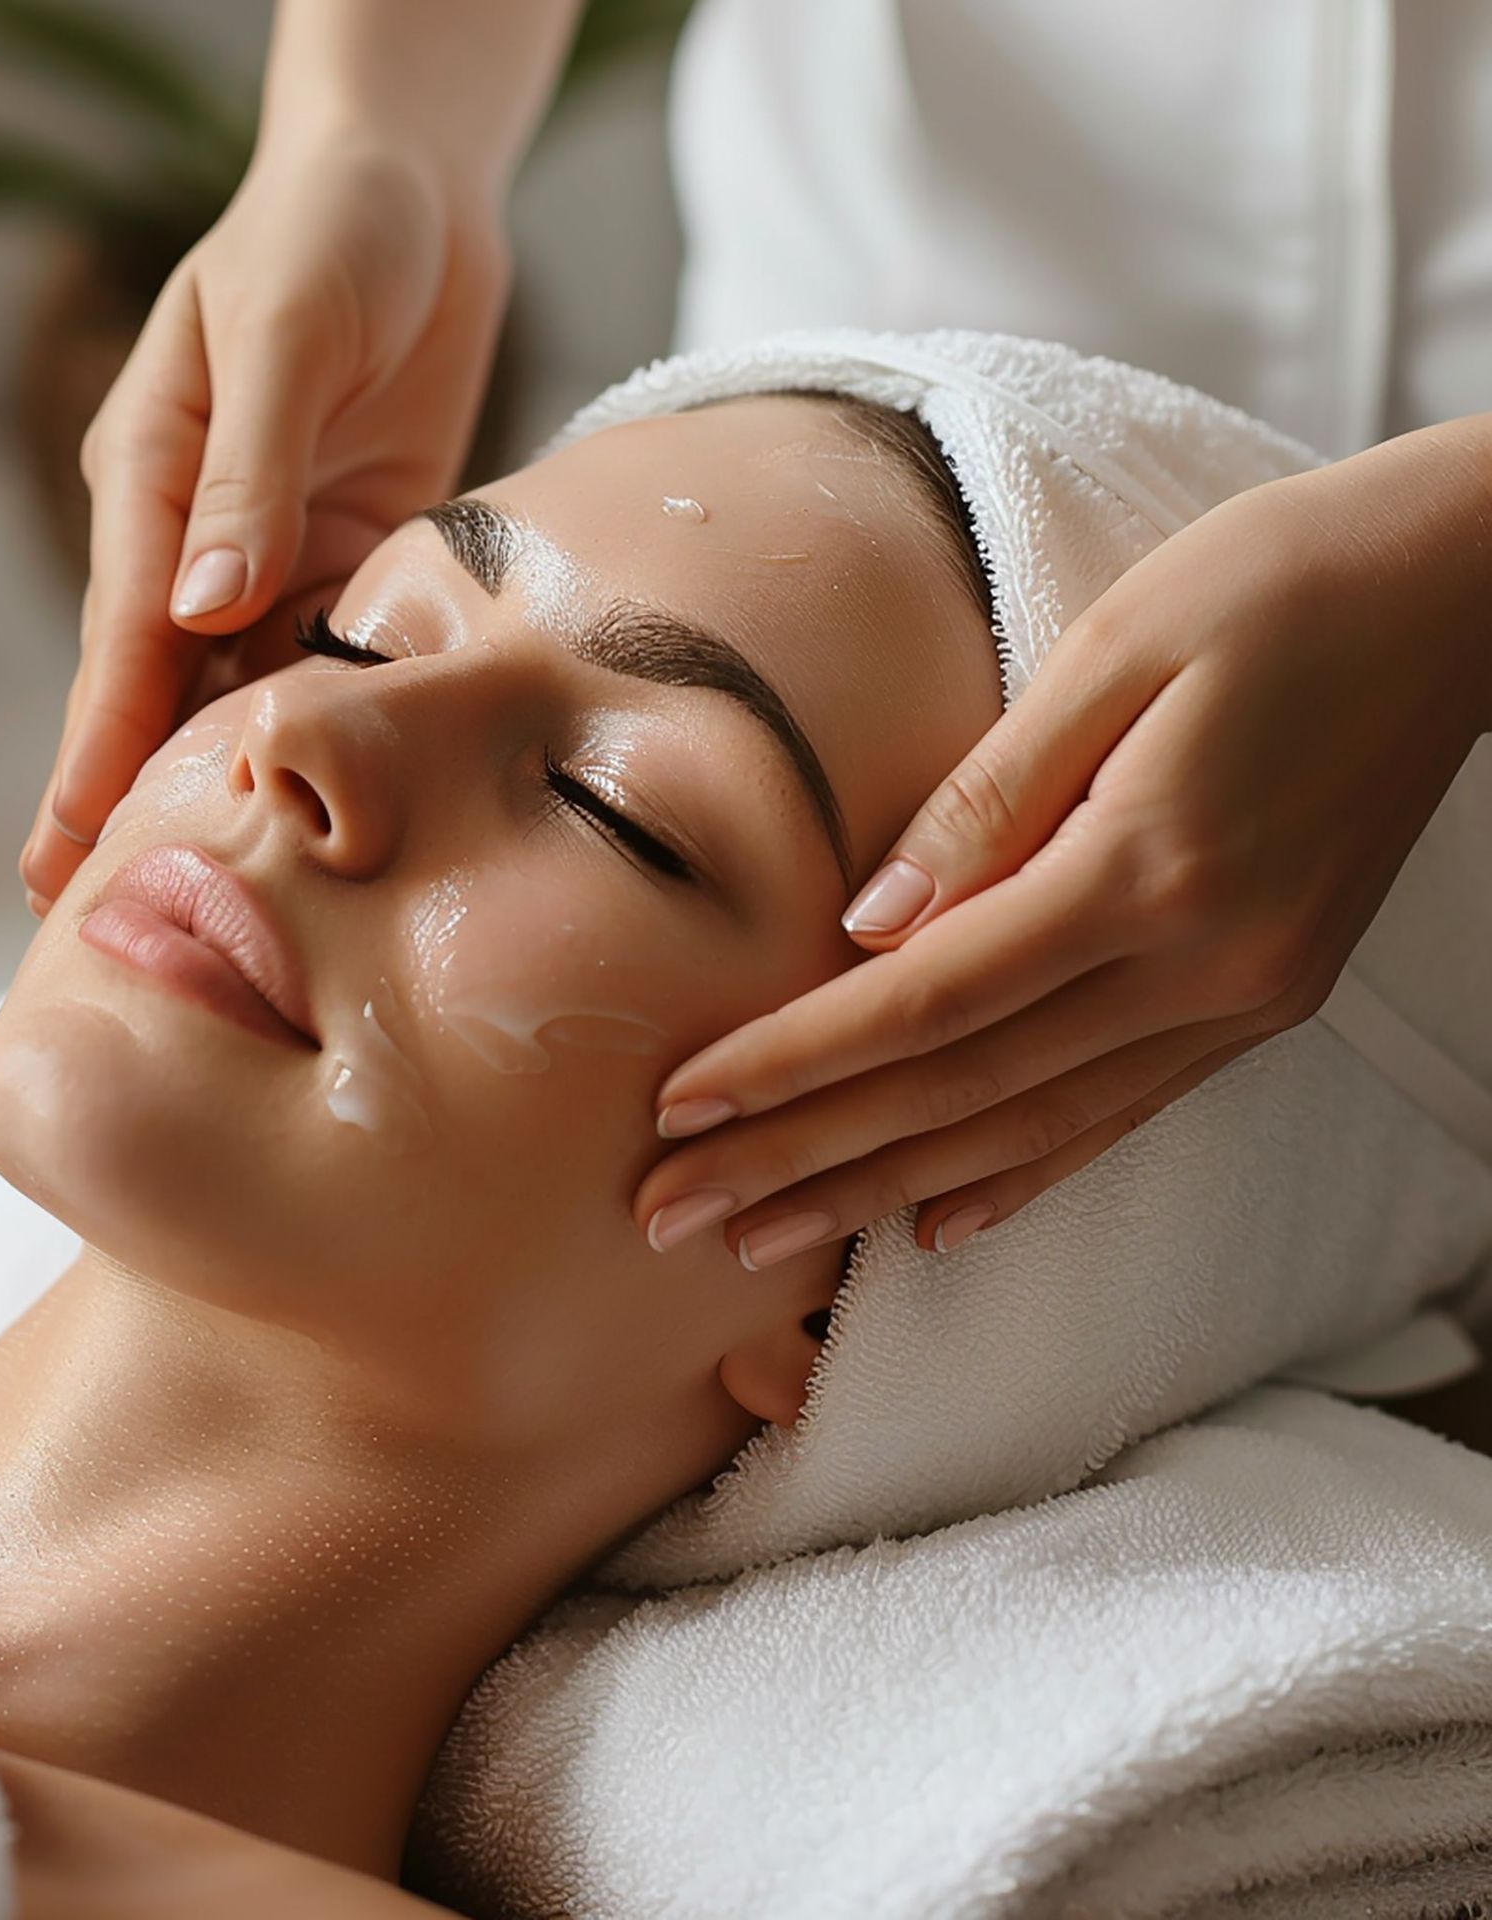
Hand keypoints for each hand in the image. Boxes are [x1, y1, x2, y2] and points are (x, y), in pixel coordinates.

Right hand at [19, 137, 509, 909]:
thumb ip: (245, 472)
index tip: (67, 851)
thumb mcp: (281, 332)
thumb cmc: (329, 232)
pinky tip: (322, 806)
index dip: (97, 751)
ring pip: (241, 690)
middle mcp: (202, 535)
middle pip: (162, 689)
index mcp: (152, 480)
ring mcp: (276, 553)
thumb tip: (204, 603)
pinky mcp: (349, 557)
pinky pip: (330, 659)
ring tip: (217, 894)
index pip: (120, 640)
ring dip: (227, 785)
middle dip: (134, 797)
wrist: (415, 194)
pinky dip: (322, 731)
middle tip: (109, 915)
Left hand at [633, 424, 1491, 1269]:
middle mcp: (1197, 969)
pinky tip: (935, 1226)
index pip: (923, 1006)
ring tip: (762, 1245)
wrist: (1468, 589)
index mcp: (1145, 872)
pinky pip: (1116, 1117)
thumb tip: (863, 927)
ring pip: (1025, 1131)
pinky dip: (1016, 1179)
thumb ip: (984, 801)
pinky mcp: (1261, 1002)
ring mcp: (1240, 1001)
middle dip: (800, 1160)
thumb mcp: (1114, 648)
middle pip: (955, 1094)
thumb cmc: (1278, 582)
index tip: (677, 1111)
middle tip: (672, 1217)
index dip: (790, 1066)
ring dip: (881, 1192)